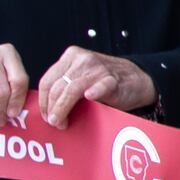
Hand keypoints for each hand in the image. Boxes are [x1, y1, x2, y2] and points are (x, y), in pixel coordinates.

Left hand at [32, 46, 156, 128]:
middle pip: (57, 86)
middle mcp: (82, 59)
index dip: (43, 101)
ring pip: (71, 89)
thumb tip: (45, 109)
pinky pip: (100, 86)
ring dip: (63, 108)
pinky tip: (90, 97)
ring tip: (61, 122)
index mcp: (70, 57)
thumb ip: (64, 86)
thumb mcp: (80, 77)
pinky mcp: (113, 79)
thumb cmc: (104, 83)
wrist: (137, 80)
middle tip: (54, 122)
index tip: (45, 115)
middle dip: (52, 108)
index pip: (47, 80)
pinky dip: (94, 92)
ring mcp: (98, 68)